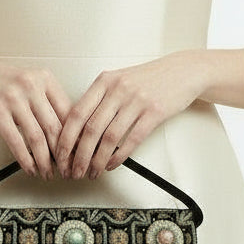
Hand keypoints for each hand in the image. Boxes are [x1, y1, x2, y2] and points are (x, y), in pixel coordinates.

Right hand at [0, 56, 72, 177]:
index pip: (69, 113)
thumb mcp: (30, 84)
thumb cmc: (0, 81)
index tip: (78, 154)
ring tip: (47, 172)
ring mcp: (13, 98)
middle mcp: (31, 86)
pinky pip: (16, 141)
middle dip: (63, 155)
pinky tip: (29, 167)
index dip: (75, 138)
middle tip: (66, 169)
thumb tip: (67, 134)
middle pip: (55, 128)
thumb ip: (48, 103)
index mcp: (45, 79)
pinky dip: (25, 159)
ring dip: (44, 161)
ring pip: (37, 138)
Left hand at [54, 51, 207, 177]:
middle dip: (79, 156)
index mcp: (104, 81)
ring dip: (98, 160)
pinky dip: (118, 156)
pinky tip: (111, 164)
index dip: (65, 138)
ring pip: (109, 138)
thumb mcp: (119, 81)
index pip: (76, 113)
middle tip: (74, 170)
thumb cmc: (149, 79)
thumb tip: (78, 130)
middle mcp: (117, 89)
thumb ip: (99, 100)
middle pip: (90, 129)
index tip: (60, 155)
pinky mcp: (154, 112)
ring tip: (93, 172)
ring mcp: (136, 100)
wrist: (182, 71)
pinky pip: (131, 140)